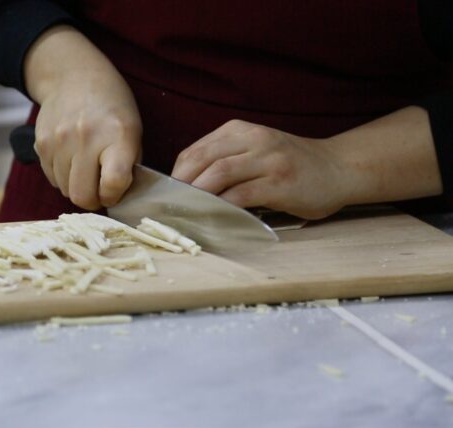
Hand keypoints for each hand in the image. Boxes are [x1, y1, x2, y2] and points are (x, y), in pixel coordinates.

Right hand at [25, 26, 141, 209]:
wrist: (73, 76)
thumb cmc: (111, 105)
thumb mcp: (133, 129)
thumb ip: (129, 164)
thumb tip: (120, 197)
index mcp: (117, 135)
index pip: (114, 183)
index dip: (114, 195)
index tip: (115, 191)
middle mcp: (86, 138)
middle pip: (82, 196)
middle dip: (93, 200)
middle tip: (99, 190)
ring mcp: (60, 141)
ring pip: (65, 190)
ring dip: (77, 187)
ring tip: (85, 169)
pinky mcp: (41, 144)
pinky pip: (52, 178)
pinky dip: (63, 177)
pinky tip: (71, 160)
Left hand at [171, 120, 355, 219]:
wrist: (339, 168)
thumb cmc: (291, 165)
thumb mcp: (254, 150)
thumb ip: (225, 160)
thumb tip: (186, 188)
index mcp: (240, 130)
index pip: (195, 150)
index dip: (176, 174)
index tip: (167, 195)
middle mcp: (253, 140)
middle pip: (202, 160)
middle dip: (181, 186)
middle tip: (170, 208)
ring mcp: (268, 159)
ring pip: (219, 174)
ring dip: (197, 196)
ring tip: (186, 213)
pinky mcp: (280, 183)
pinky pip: (242, 195)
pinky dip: (222, 207)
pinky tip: (214, 218)